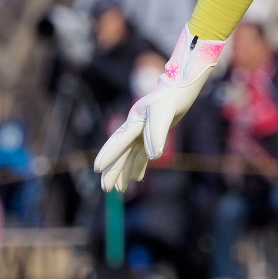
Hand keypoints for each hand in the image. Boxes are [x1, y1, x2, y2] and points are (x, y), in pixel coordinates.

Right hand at [94, 27, 225, 191]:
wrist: (180, 87)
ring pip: (130, 156)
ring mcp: (142, 131)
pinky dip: (139, 165)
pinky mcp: (152, 134)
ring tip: (120, 190)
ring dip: (125, 172)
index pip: (118, 142)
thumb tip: (152, 157)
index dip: (108, 155)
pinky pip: (142, 154)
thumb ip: (156, 134)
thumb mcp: (164, 114)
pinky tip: (136, 178)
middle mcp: (135, 128)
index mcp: (134, 122)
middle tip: (106, 189)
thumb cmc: (171, 98)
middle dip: (113, 171)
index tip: (97, 169)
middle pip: (121, 153)